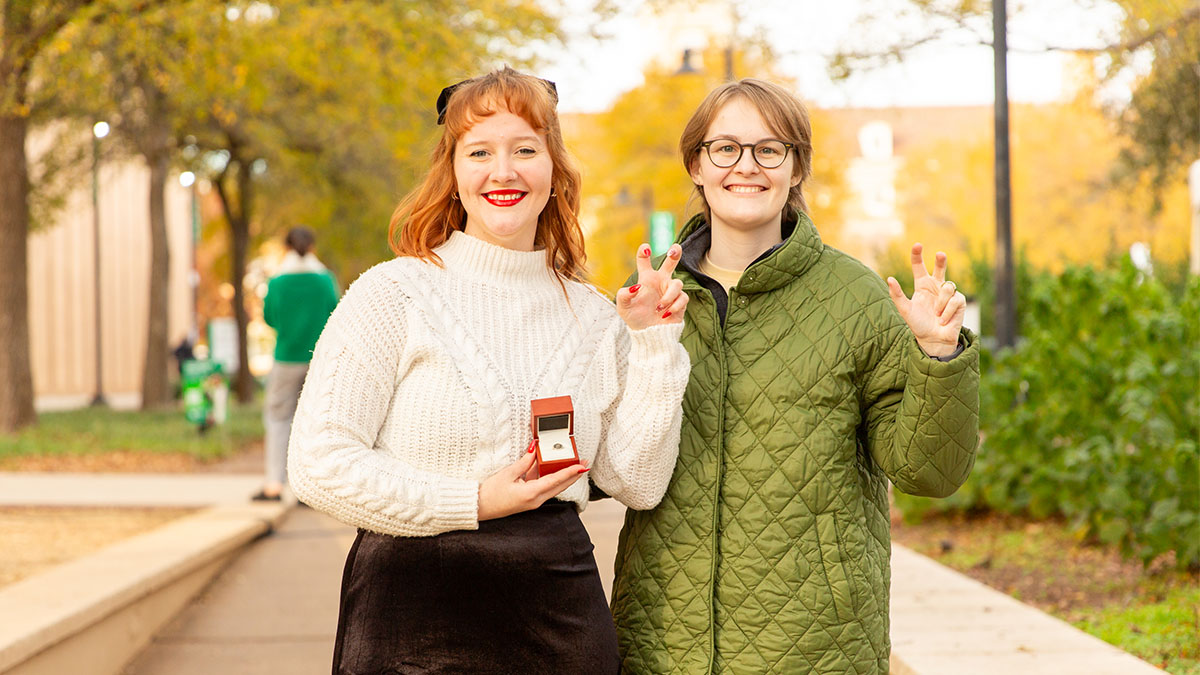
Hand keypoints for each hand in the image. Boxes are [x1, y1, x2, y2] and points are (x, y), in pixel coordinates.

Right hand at [477, 439, 589, 520]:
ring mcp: (533, 501)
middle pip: (560, 486)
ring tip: (574, 465)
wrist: (479, 508)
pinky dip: (551, 478)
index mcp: (531, 494)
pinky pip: (544, 488)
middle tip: (584, 464)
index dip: (570, 472)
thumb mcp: (507, 473)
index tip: (581, 466)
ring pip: (553, 487)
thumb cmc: (490, 493)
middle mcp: (536, 500)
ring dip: (564, 477)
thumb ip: (524, 462)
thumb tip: (535, 449)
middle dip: (573, 475)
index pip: (555, 480)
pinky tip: (552, 468)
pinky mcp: (529, 500)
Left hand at [616, 243, 687, 329]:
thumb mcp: (623, 307)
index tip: (645, 248)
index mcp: (646, 279)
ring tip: (658, 307)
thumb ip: (624, 295)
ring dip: (668, 296)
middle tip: (676, 248)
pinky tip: (665, 314)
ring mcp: (671, 291)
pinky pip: (682, 298)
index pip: (644, 261)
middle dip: (675, 254)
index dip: (644, 253)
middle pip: (670, 263)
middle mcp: (660, 282)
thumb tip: (636, 287)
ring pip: (677, 284)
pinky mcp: (680, 302)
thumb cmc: (635, 318)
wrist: (648, 334)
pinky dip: (674, 306)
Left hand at [886, 243, 965, 357]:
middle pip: (940, 268)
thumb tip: (889, 278)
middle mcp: (936, 287)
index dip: (917, 256)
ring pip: (947, 286)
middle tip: (940, 254)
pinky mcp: (960, 301)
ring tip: (936, 315)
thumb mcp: (905, 309)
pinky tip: (943, 319)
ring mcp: (948, 294)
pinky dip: (947, 311)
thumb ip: (897, 295)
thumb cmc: (918, 324)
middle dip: (941, 261)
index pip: (919, 267)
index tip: (917, 245)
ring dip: (941, 302)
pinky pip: (954, 300)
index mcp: (922, 286)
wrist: (933, 339)